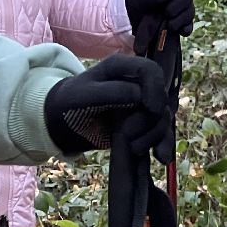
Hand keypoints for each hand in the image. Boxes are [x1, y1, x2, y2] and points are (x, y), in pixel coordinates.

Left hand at [44, 54, 166, 155]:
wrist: (64, 122)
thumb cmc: (70, 102)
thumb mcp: (85, 95)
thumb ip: (111, 92)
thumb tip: (140, 96)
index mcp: (122, 68)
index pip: (150, 70)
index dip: (155, 88)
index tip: (151, 109)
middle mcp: (136, 84)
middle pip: (161, 98)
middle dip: (151, 120)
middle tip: (128, 135)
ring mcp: (141, 105)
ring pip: (163, 118)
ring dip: (153, 136)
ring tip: (133, 149)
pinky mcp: (142, 124)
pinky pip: (160, 133)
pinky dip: (162, 144)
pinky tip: (160, 157)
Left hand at [124, 0, 193, 38]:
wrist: (136, 15)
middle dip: (178, 5)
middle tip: (167, 13)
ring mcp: (183, 5)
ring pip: (189, 10)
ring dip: (180, 19)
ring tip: (169, 26)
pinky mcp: (183, 20)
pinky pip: (189, 25)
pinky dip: (185, 29)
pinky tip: (180, 32)